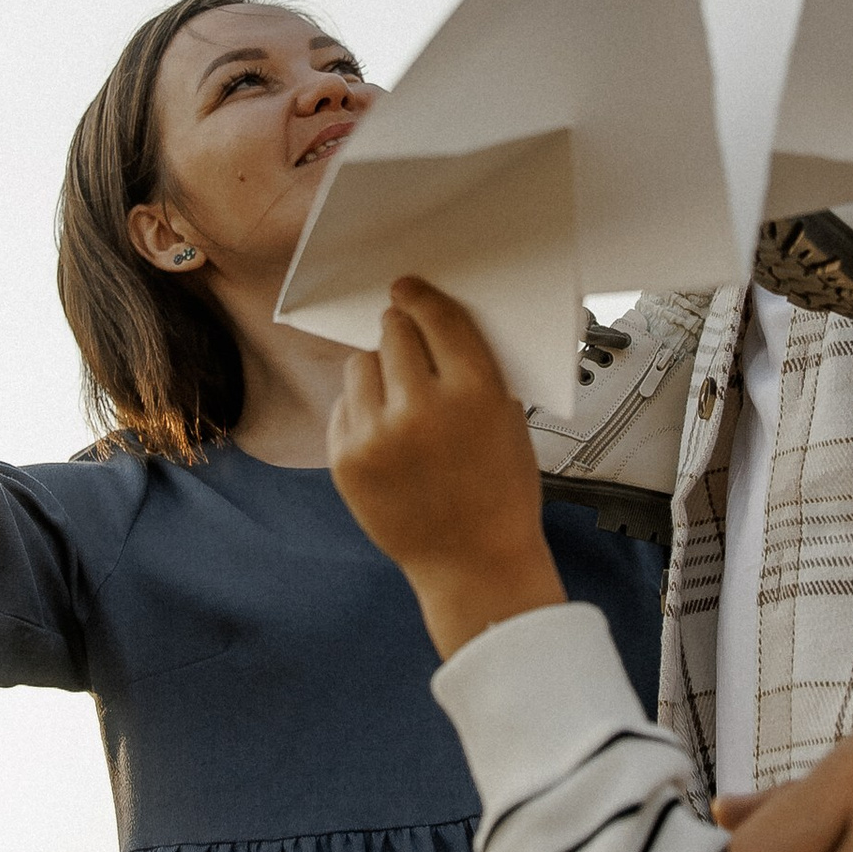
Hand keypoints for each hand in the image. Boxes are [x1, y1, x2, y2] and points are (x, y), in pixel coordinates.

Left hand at [329, 279, 565, 659]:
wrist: (474, 563)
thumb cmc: (499, 491)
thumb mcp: (508, 420)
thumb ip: (474, 370)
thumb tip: (432, 321)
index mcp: (475, 393)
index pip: (438, 318)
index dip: (420, 297)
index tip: (406, 288)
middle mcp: (422, 410)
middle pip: (393, 333)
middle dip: (399, 330)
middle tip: (404, 336)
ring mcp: (378, 437)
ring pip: (361, 365)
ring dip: (379, 370)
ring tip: (399, 398)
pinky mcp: (347, 461)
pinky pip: (343, 406)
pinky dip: (362, 411)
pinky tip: (387, 434)